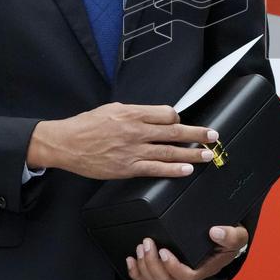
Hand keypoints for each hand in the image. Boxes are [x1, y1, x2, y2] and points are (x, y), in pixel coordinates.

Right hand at [26, 103, 217, 178]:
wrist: (65, 143)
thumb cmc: (87, 125)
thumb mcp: (113, 109)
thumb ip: (136, 113)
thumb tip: (158, 115)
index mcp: (133, 113)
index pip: (167, 114)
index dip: (178, 118)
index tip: (183, 122)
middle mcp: (136, 131)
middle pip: (174, 131)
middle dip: (197, 134)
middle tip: (213, 136)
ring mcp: (133, 151)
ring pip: (169, 151)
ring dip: (192, 154)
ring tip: (207, 155)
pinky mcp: (127, 168)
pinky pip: (155, 169)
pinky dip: (173, 169)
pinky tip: (186, 170)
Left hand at [126, 225, 248, 279]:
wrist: (225, 240)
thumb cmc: (229, 240)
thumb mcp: (237, 236)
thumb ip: (230, 235)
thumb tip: (215, 232)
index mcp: (204, 269)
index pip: (186, 277)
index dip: (172, 268)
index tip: (164, 252)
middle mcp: (188, 275)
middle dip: (152, 264)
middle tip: (147, 244)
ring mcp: (176, 275)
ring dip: (144, 267)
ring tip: (141, 248)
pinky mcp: (167, 270)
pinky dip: (137, 273)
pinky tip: (131, 260)